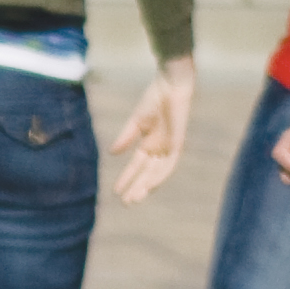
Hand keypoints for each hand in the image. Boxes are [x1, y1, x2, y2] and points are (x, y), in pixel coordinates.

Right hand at [110, 57, 195, 203]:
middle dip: (136, 188)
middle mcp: (160, 149)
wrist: (171, 85)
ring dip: (146, 186)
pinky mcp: (177, 144)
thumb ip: (126, 137)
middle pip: (147, 173)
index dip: (127, 178)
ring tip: (134, 198)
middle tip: (126, 203)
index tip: (115, 192)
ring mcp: (169, 147)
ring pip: (157, 173)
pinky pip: (169, 164)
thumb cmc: (155, 98)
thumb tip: (113, 154)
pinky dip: (160, 175)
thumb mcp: (136, 121)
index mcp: (150, 143)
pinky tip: (150, 185)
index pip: (137, 166)